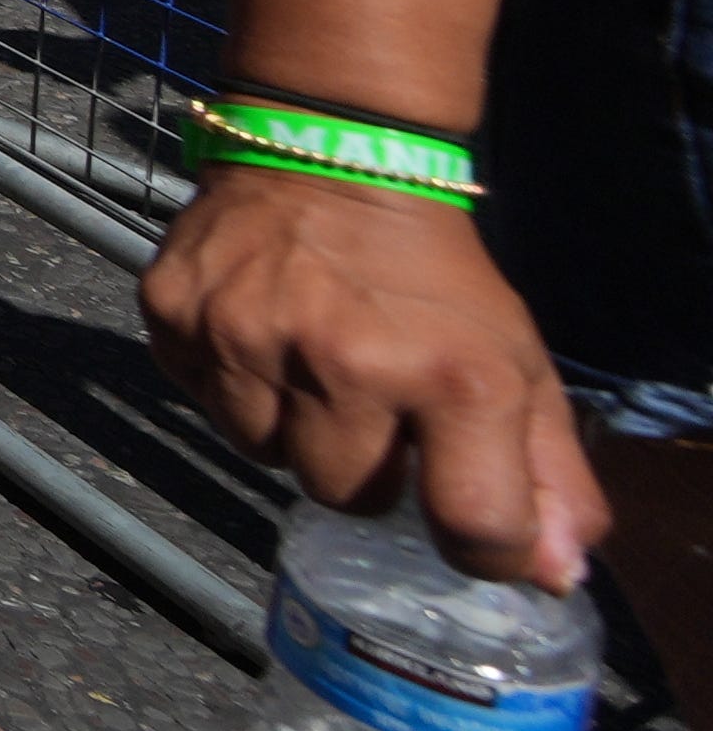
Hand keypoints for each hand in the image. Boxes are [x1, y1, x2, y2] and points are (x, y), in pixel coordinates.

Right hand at [140, 167, 608, 589]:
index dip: (483, 547)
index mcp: (452, 377)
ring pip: (262, 456)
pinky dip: (233, 387)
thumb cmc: (431, 272)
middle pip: (348, 498)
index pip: (473, 525)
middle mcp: (346, 363)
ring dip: (291, 429)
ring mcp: (249, 340)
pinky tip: (260, 339)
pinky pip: (201, 402)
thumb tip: (554, 578)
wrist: (330, 152)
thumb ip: (551, 474)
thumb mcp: (516, 361)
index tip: (476, 527)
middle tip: (374, 406)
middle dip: (366, 466)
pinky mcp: (176, 318)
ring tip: (312, 369)